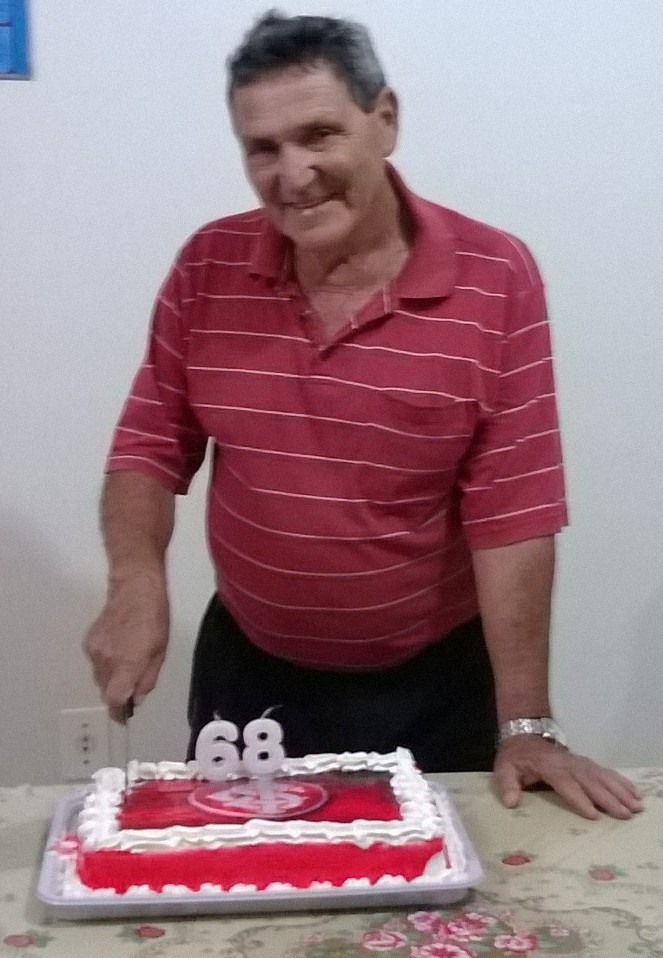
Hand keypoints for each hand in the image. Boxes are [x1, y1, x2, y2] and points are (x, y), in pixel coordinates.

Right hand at [83, 574, 168, 721]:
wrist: (135, 588)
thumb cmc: (154, 617)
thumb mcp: (160, 651)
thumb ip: (148, 678)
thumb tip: (137, 698)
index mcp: (127, 664)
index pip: (115, 699)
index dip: (118, 711)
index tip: (122, 716)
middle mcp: (107, 660)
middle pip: (106, 690)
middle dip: (118, 691)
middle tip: (132, 681)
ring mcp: (95, 650)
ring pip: (100, 676)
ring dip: (111, 675)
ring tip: (127, 657)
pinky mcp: (89, 641)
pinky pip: (96, 661)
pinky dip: (105, 661)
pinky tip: (117, 646)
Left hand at [494, 735, 642, 819]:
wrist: (524, 735)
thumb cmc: (516, 757)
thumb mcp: (504, 768)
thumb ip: (507, 784)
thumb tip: (511, 802)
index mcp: (548, 767)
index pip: (565, 783)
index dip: (579, 798)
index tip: (593, 814)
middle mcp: (568, 764)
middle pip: (590, 781)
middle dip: (608, 798)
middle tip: (625, 814)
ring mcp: (579, 762)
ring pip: (602, 776)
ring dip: (620, 791)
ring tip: (636, 806)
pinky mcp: (586, 763)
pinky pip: (606, 772)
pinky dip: (621, 781)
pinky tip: (634, 792)